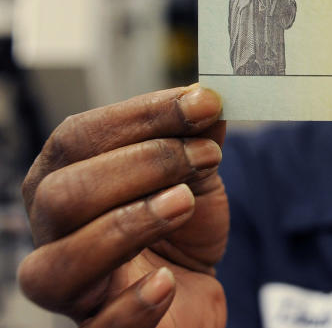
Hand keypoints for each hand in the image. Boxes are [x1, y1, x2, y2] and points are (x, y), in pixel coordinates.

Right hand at [19, 85, 227, 327]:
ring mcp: (72, 289)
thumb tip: (206, 97)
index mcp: (65, 179)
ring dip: (128, 225)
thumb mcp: (194, 176)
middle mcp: (54, 234)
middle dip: (141, 165)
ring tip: (184, 203)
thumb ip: (197, 137)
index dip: (141, 116)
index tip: (202, 103)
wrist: (193, 296)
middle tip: (205, 156)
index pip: (78, 138)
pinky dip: (135, 302)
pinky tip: (168, 282)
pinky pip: (101, 326)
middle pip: (63, 195)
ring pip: (60, 264)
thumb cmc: (178, 231)